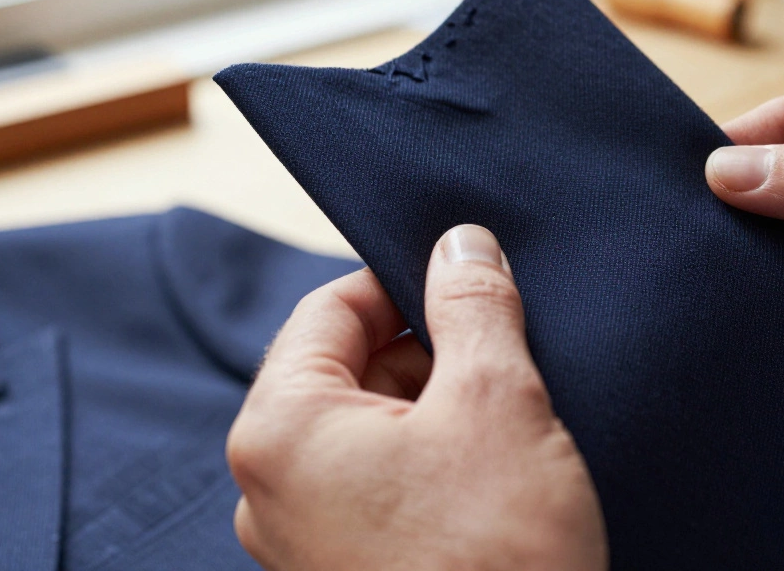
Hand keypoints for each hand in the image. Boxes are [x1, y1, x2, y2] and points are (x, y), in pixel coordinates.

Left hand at [226, 225, 606, 570]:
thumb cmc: (495, 558)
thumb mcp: (496, 402)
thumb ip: (473, 306)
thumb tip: (462, 243)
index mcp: (282, 430)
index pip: (330, 307)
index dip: (404, 278)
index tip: (468, 276)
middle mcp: (273, 486)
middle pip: (349, 369)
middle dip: (430, 348)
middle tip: (506, 351)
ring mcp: (305, 540)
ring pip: (372, 430)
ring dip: (439, 408)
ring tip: (510, 419)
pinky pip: (382, 487)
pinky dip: (435, 462)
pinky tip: (496, 472)